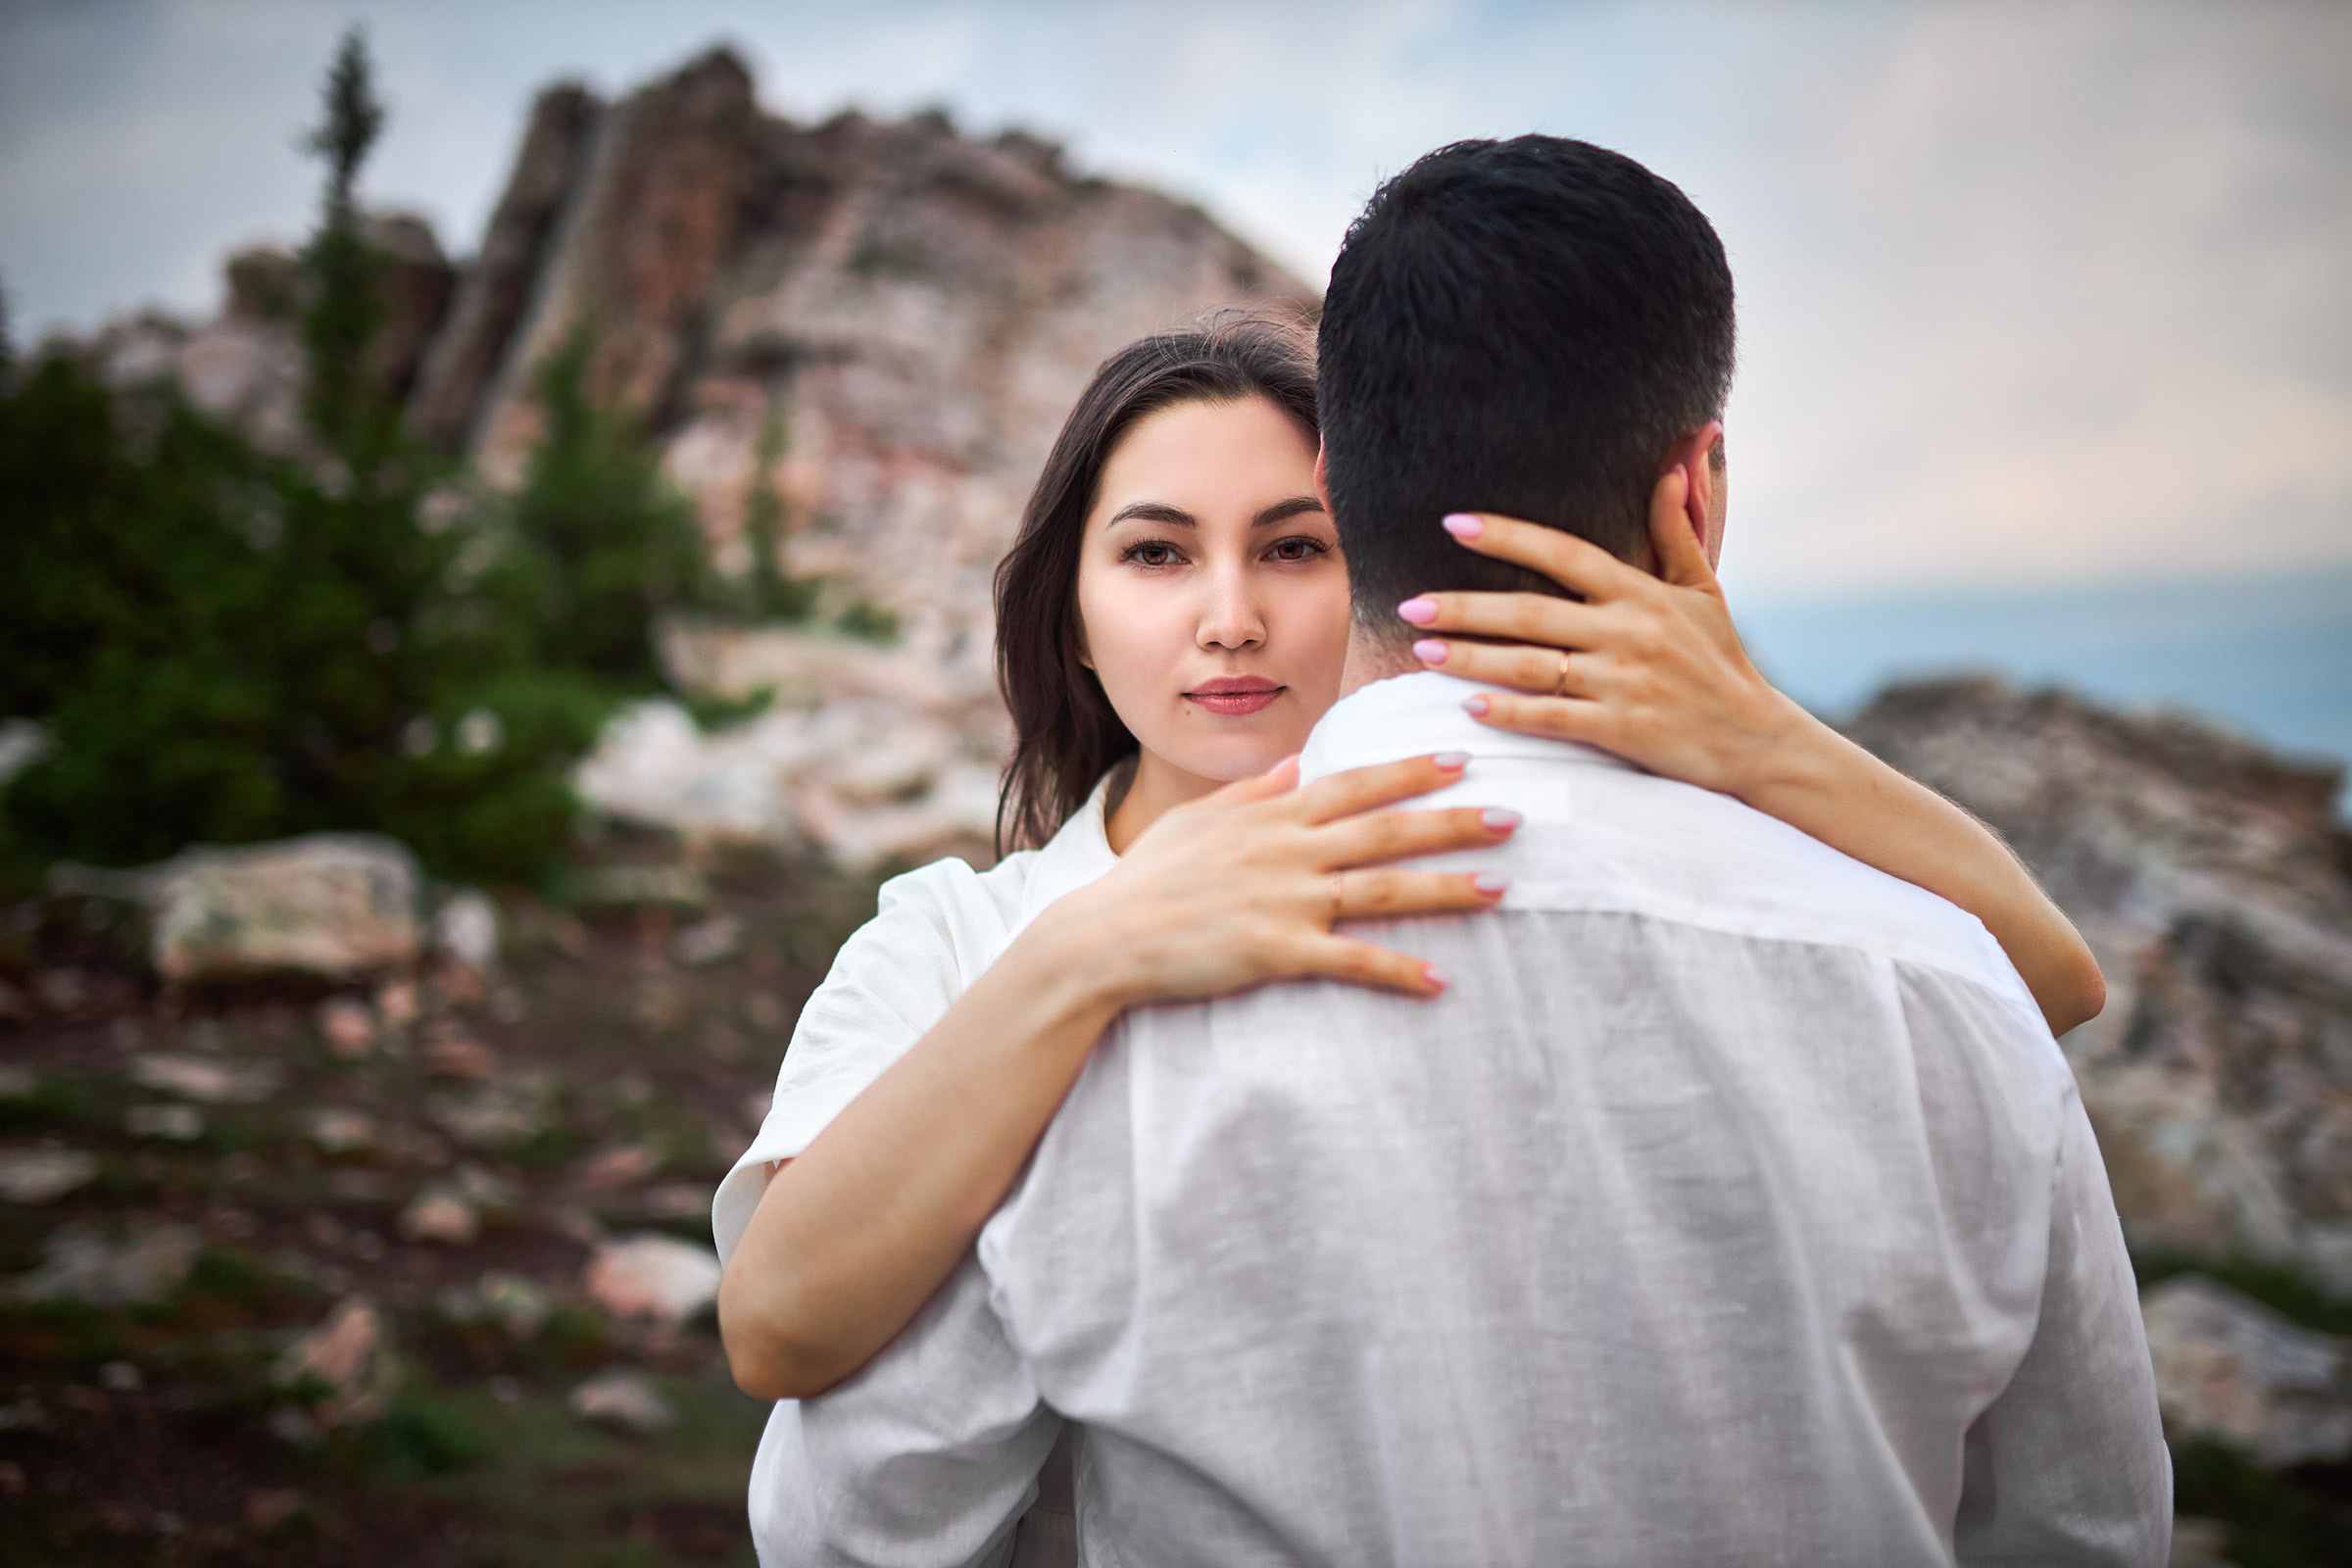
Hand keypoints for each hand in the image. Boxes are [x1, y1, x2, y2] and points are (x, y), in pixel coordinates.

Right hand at [1046, 753, 1517, 1004]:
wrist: (1106, 937)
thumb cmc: (1149, 880)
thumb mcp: (1198, 820)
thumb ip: (1254, 792)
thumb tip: (1295, 767)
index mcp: (1272, 816)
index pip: (1354, 785)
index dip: (1410, 771)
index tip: (1459, 758)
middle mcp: (1287, 851)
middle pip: (1385, 831)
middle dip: (1452, 821)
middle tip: (1511, 816)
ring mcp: (1286, 900)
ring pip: (1383, 890)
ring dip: (1446, 888)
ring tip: (1500, 887)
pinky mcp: (1277, 951)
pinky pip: (1351, 962)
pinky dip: (1398, 970)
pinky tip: (1439, 979)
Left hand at [1398, 470, 1809, 799]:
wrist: (1756, 739)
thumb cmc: (1721, 662)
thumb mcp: (1704, 591)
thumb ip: (1676, 532)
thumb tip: (1673, 467)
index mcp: (1641, 593)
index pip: (1565, 553)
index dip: (1508, 536)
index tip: (1453, 524)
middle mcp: (1629, 633)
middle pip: (1531, 613)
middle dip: (1465, 608)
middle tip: (1409, 605)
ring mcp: (1624, 683)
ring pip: (1533, 666)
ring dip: (1472, 659)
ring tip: (1422, 650)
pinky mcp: (1624, 730)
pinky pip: (1555, 718)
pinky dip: (1512, 712)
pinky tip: (1470, 707)